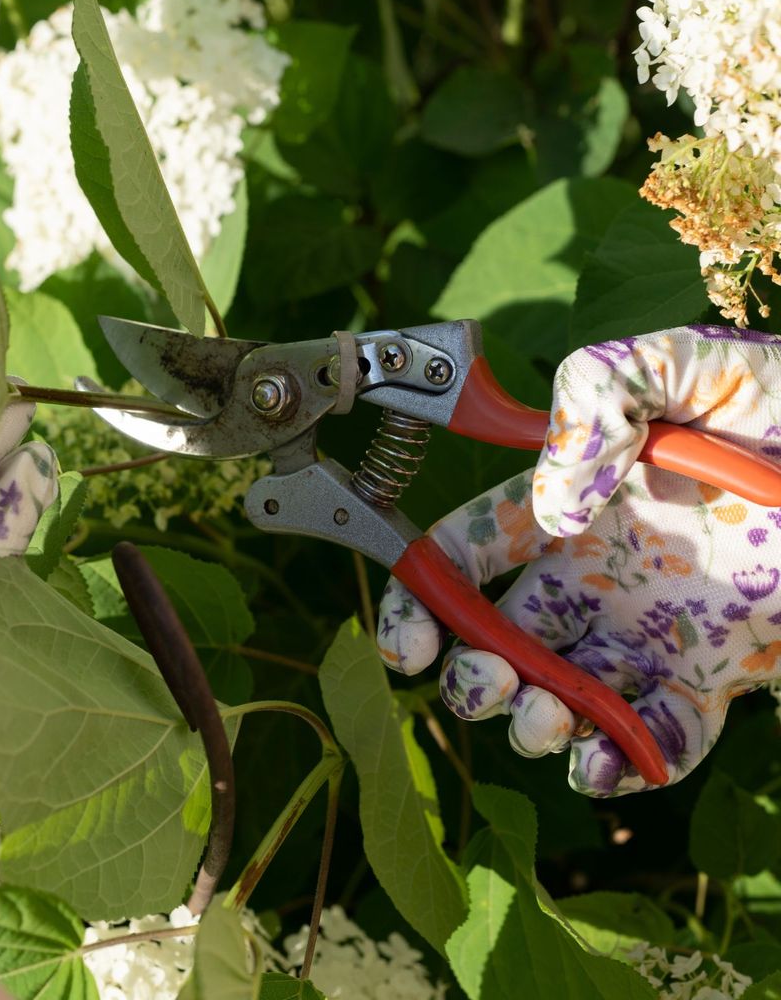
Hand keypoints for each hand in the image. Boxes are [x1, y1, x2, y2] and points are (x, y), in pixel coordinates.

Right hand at [376, 325, 780, 794]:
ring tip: (546, 717)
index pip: (468, 547)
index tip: (410, 637)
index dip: (420, 591)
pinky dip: (621, 764)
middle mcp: (598, 572)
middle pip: (499, 637)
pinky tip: (609, 761)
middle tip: (483, 682)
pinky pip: (656, 738)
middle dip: (468, 672)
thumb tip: (552, 508)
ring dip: (533, 723)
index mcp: (572, 498)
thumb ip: (596, 397)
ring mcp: (653, 630)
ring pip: (562, 696)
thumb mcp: (683, 362)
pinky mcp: (717, 677)